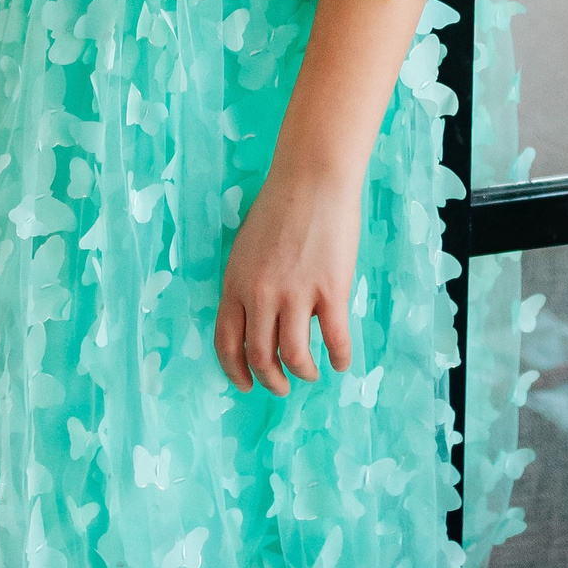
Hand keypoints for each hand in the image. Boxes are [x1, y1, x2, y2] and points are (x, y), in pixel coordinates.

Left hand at [214, 163, 360, 395]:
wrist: (311, 180)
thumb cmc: (278, 209)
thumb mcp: (245, 250)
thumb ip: (246, 287)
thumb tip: (255, 322)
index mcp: (234, 284)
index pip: (226, 343)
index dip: (235, 371)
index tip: (246, 384)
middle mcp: (259, 295)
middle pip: (260, 357)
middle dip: (271, 381)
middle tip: (282, 387)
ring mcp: (295, 295)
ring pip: (295, 357)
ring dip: (304, 373)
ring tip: (311, 374)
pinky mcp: (330, 292)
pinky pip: (335, 340)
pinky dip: (339, 358)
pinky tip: (340, 362)